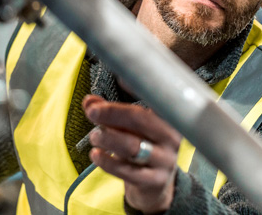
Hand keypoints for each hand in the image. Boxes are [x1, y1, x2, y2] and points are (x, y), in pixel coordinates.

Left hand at [83, 95, 181, 213]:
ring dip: (109, 138)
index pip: (155, 97)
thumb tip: (90, 102)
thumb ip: (110, 113)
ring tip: (94, 135)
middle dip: (113, 113)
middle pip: (141, 120)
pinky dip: (108, 162)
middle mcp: (171, 137)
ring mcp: (165, 160)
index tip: (119, 77)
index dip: (138, 86)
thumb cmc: (142, 145)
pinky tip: (95, 154)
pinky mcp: (155, 181)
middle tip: (92, 111)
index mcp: (169, 117)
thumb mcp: (130, 127)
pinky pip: (128, 172)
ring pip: (134, 146)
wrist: (156, 184)